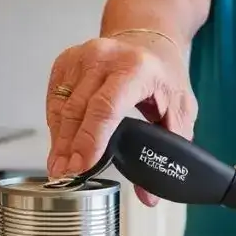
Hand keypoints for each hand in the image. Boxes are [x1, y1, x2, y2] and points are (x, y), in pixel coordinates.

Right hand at [46, 34, 196, 205]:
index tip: (81, 166)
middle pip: (79, 110)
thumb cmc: (163, 75)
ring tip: (59, 167)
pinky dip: (55, 124)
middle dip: (70, 148)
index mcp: (136, 69)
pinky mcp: (66, 60)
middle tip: (66, 177)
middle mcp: (106, 57)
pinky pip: (54, 98)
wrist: (148, 39)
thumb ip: (169, 151)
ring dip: (59, 140)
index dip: (91, 140)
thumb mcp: (180, 110)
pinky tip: (60, 143)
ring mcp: (82, 56)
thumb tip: (149, 196)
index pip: (106, 108)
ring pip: (62, 105)